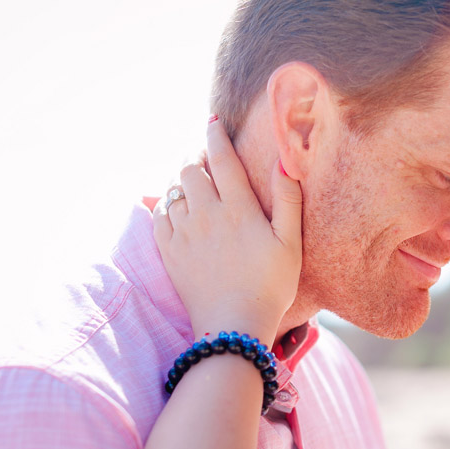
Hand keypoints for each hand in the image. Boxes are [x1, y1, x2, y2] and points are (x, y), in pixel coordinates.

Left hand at [153, 119, 302, 340]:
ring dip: (181, 180)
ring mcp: (184, 233)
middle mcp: (206, 214)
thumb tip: (285, 161)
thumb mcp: (290, 244)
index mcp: (238, 208)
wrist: (233, 327)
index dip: (215, 135)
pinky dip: (165, 204)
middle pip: (190, 169)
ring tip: (192, 182)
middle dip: (196, 157)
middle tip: (205, 158)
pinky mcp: (169, 252)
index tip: (212, 121)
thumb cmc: (270, 286)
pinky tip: (176, 208)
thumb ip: (287, 200)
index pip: (221, 158)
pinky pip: (159, 215)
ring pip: (173, 190)